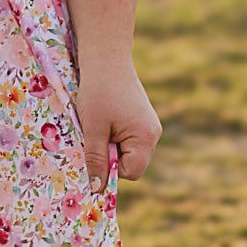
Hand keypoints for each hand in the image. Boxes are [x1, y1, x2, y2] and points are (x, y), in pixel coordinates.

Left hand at [72, 57, 161, 184]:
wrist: (106, 57)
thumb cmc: (98, 92)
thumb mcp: (93, 129)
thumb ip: (96, 159)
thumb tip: (97, 189)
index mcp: (146, 137)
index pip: (132, 172)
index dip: (111, 168)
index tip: (95, 149)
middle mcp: (153, 134)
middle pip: (132, 164)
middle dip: (110, 155)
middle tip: (95, 134)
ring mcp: (149, 125)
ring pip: (128, 151)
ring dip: (110, 144)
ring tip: (99, 123)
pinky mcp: (141, 118)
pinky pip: (127, 138)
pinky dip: (113, 134)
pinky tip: (104, 117)